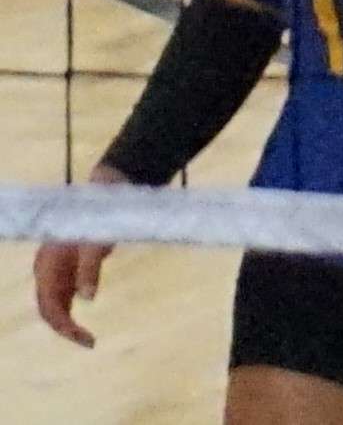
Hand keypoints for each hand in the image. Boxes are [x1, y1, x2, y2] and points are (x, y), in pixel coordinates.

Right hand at [34, 164, 126, 346]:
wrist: (106, 190)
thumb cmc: (98, 214)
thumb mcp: (96, 240)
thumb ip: (89, 267)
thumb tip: (88, 299)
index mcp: (47, 264)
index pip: (48, 305)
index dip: (63, 326)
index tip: (83, 339)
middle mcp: (47, 269)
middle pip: (49, 308)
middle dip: (65, 329)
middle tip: (90, 342)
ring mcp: (56, 269)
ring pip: (56, 303)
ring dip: (68, 322)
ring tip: (88, 338)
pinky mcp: (68, 267)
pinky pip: (66, 294)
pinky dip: (73, 309)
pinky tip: (84, 323)